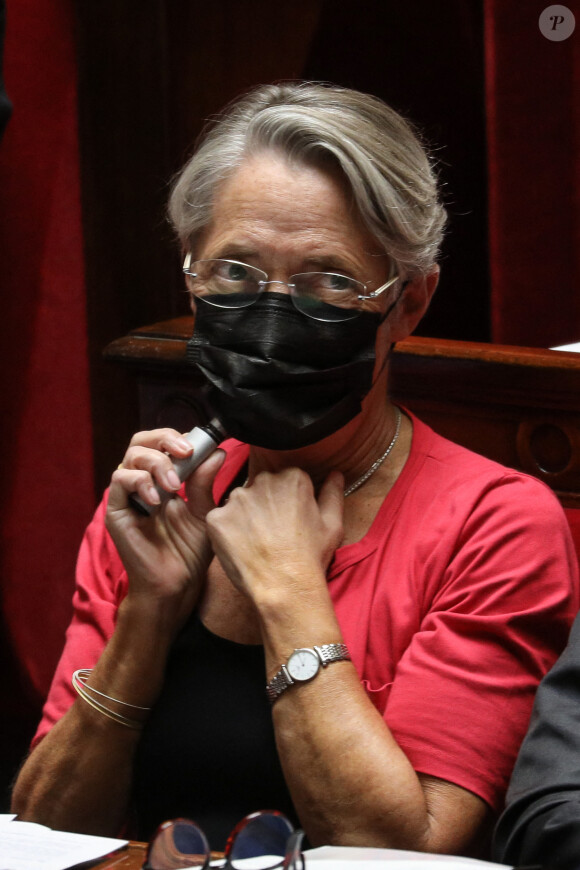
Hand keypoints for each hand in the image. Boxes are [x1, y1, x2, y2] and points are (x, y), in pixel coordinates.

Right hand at [105, 427, 224, 625]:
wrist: (177, 585)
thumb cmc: (190, 553)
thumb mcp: (205, 512)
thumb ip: (206, 483)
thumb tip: (217, 452)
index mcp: (164, 479)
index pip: (163, 443)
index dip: (180, 438)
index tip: (203, 445)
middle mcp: (143, 483)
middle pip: (143, 441)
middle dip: (165, 439)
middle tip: (186, 453)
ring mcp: (128, 496)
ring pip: (131, 456)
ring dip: (157, 463)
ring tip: (176, 487)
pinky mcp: (116, 511)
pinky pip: (119, 480)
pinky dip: (140, 482)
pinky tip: (157, 501)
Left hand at [205, 468, 343, 605]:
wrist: (285, 586)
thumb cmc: (311, 557)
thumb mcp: (333, 524)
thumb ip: (332, 493)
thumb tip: (335, 474)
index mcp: (292, 478)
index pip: (285, 480)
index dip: (287, 501)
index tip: (290, 520)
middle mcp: (263, 480)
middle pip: (260, 488)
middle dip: (264, 505)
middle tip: (273, 534)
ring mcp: (237, 498)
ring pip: (239, 503)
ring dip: (244, 517)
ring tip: (257, 543)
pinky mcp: (217, 517)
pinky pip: (220, 520)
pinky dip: (227, 532)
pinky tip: (241, 548)